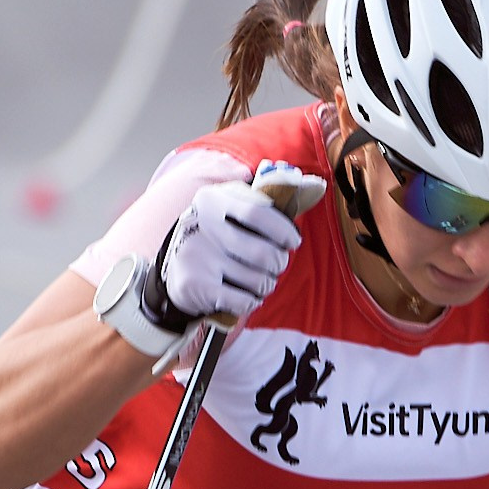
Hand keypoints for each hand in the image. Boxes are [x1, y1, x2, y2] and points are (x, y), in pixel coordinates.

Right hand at [141, 178, 304, 329]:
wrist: (173, 270)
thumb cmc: (216, 237)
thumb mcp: (228, 209)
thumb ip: (262, 201)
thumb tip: (315, 186)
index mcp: (212, 198)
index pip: (258, 212)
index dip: (283, 230)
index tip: (293, 241)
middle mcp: (202, 223)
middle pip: (262, 252)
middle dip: (279, 263)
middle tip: (277, 265)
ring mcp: (197, 254)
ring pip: (257, 279)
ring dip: (267, 285)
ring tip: (260, 281)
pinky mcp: (195, 283)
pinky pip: (243, 300)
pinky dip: (252, 302)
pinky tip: (247, 296)